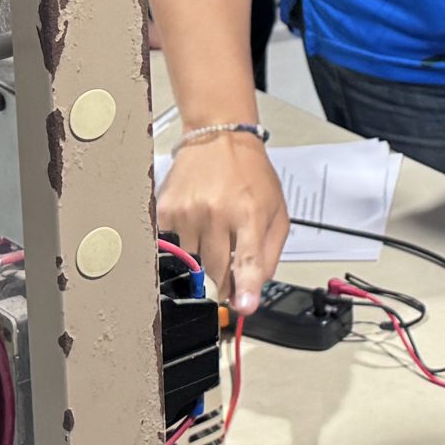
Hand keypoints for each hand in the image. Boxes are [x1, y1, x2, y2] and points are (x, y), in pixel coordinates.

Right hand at [156, 130, 286, 313]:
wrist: (219, 138)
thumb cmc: (251, 174)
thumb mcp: (277, 211)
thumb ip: (269, 254)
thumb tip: (253, 290)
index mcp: (250, 213)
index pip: (247, 259)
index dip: (244, 288)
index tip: (242, 306)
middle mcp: (218, 212)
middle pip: (215, 271)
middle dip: (222, 280)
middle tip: (228, 268)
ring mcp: (188, 211)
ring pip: (191, 263)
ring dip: (201, 261)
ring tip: (212, 233)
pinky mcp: (166, 209)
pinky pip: (172, 247)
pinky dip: (183, 246)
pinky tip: (195, 227)